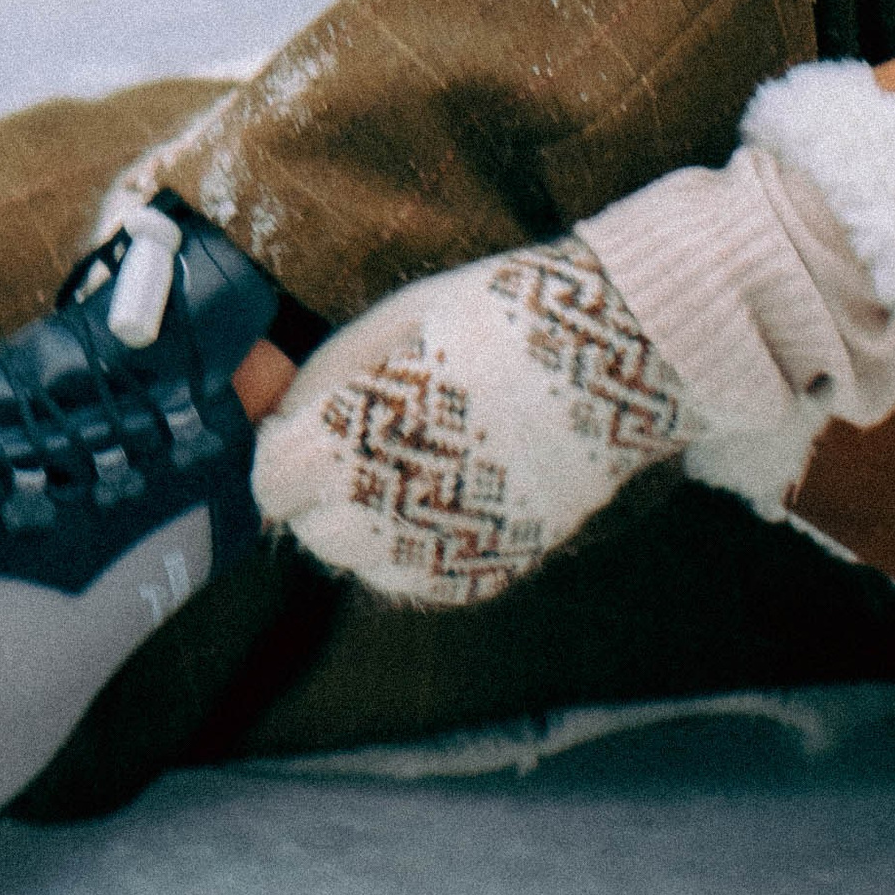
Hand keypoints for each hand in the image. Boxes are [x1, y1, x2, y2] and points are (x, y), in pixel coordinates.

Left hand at [251, 238, 690, 608]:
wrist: (620, 353)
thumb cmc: (502, 315)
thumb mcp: (400, 315)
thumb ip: (327, 374)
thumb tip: (279, 419)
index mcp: (362, 436)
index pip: (274, 481)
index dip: (282, 449)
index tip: (304, 425)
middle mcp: (395, 510)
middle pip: (312, 531)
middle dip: (320, 490)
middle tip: (362, 439)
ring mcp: (446, 550)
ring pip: (360, 565)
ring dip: (363, 524)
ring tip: (410, 463)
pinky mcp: (489, 571)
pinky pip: (418, 580)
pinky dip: (414, 547)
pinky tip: (447, 491)